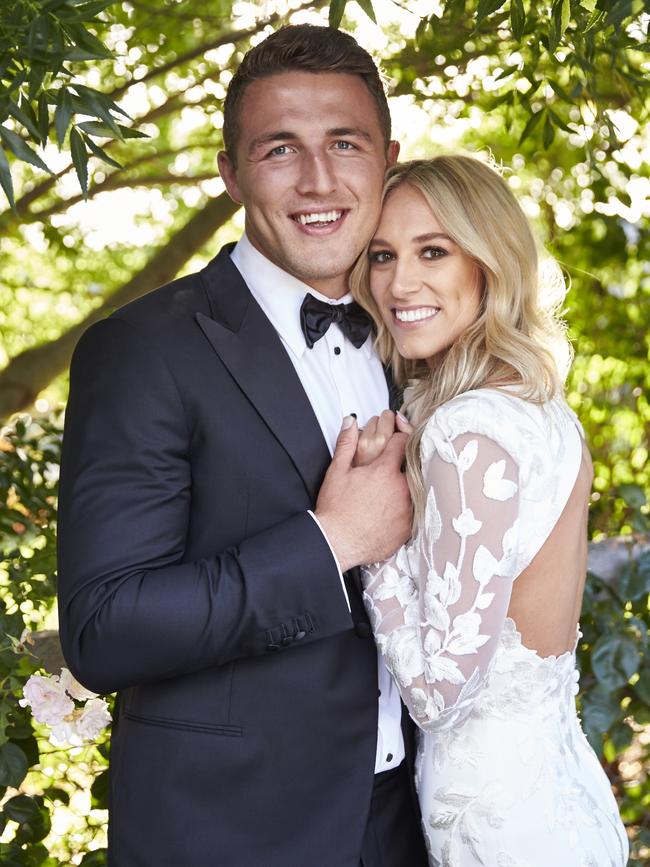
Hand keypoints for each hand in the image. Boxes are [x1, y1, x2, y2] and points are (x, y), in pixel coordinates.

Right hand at [314, 416, 412, 570]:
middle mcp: (401, 488)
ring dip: (407, 483)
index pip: (402, 442)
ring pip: (416, 488)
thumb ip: (347, 442)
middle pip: (413, 464)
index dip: (400, 434)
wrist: (336, 543)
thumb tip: (350, 422)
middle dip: (405, 460)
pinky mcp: (409, 528)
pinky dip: (408, 505)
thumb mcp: (337, 471)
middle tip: (393, 464)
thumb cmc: (335, 509)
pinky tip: (394, 507)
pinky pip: (416, 511)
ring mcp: (408, 509)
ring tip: (392, 488)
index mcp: (385, 471)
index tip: (397, 434)